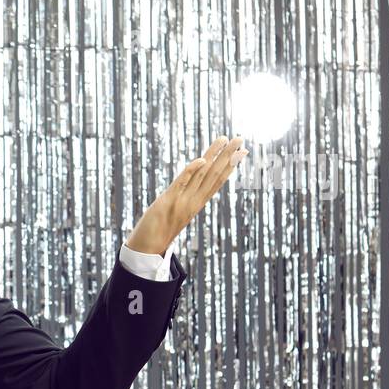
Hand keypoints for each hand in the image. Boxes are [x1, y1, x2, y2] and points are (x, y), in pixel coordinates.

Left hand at [126, 135, 248, 255]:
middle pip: (214, 174)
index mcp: (196, 204)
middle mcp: (193, 202)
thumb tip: (190, 191)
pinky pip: (180, 184)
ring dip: (213, 156)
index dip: (230, 165)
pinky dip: (191, 171)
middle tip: (240, 138)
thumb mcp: (176, 213)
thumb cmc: (158, 232)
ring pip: (201, 175)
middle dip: (227, 155)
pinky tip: (201, 159)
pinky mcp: (166, 202)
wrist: (146, 250)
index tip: (242, 151)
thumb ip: (184, 200)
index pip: (217, 181)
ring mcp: (181, 202)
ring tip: (224, 139)